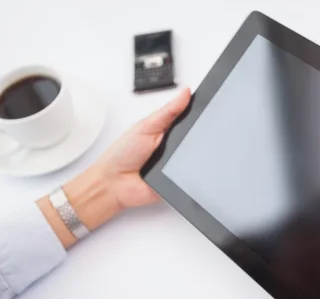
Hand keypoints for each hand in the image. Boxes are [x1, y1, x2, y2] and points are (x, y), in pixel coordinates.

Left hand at [39, 88, 190, 247]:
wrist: (113, 184)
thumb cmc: (122, 155)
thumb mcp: (145, 127)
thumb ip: (167, 112)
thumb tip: (185, 92)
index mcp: (165, 131)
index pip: (187, 119)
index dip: (198, 113)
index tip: (206, 107)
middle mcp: (172, 147)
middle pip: (194, 138)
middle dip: (196, 136)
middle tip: (186, 135)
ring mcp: (176, 165)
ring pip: (195, 158)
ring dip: (191, 156)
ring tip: (174, 156)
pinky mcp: (178, 182)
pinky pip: (190, 177)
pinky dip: (189, 174)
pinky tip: (179, 171)